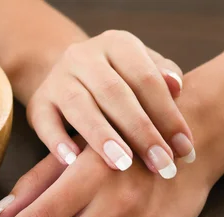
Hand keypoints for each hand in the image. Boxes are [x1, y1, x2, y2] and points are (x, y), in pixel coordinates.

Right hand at [27, 30, 193, 178]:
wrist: (67, 75)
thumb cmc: (117, 79)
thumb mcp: (142, 69)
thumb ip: (163, 78)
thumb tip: (177, 88)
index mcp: (116, 44)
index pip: (146, 78)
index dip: (167, 115)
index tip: (184, 149)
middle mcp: (83, 56)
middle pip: (114, 93)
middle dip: (141, 132)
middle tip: (161, 164)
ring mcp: (57, 79)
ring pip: (79, 106)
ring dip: (102, 137)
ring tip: (123, 165)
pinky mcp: (38, 103)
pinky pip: (45, 123)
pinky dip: (58, 142)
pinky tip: (74, 162)